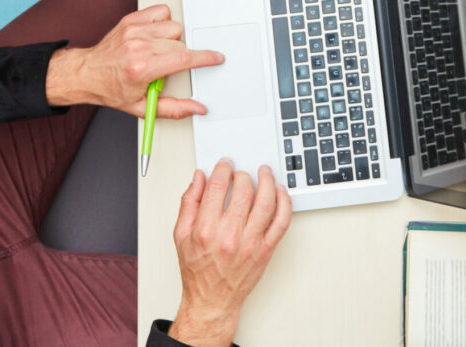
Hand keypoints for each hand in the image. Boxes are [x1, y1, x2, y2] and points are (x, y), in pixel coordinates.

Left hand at [45, 4, 223, 116]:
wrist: (86, 73)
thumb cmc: (111, 89)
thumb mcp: (142, 107)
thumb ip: (174, 109)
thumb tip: (197, 108)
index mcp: (142, 68)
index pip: (183, 58)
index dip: (205, 58)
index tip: (215, 57)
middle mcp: (138, 46)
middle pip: (180, 43)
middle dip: (180, 56)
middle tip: (165, 66)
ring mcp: (134, 30)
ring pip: (174, 27)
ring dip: (172, 39)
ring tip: (159, 50)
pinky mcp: (131, 20)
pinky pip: (161, 12)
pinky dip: (163, 22)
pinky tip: (155, 35)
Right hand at [170, 160, 291, 346]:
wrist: (212, 300)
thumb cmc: (197, 270)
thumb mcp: (181, 235)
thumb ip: (189, 203)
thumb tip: (198, 178)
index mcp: (206, 229)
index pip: (218, 187)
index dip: (223, 170)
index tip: (225, 165)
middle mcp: (230, 235)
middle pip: (244, 191)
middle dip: (243, 174)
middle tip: (241, 172)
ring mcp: (251, 243)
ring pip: (266, 202)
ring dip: (267, 182)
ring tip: (264, 172)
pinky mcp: (266, 250)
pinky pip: (281, 222)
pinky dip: (284, 203)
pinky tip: (280, 192)